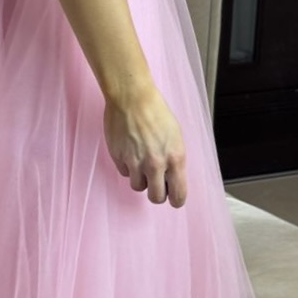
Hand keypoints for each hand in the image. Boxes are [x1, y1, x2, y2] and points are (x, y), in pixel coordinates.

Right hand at [103, 82, 187, 207]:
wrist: (132, 97)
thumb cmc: (155, 111)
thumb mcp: (175, 136)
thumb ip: (175, 160)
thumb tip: (171, 178)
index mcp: (175, 158)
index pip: (178, 195)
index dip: (176, 199)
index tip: (173, 198)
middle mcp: (156, 164)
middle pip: (156, 197)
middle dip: (157, 193)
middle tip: (156, 184)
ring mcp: (135, 162)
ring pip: (138, 186)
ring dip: (140, 178)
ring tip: (141, 162)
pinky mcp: (119, 158)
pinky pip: (125, 172)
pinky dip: (128, 166)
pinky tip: (130, 151)